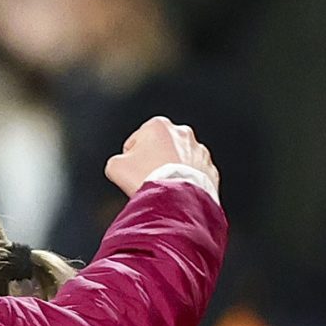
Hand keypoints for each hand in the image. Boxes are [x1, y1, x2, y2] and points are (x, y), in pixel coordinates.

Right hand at [104, 116, 219, 200]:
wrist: (176, 199)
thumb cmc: (148, 178)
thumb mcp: (115, 166)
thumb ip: (117, 159)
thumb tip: (122, 165)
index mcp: (159, 125)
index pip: (137, 140)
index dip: (131, 157)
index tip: (132, 169)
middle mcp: (183, 133)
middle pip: (160, 147)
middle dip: (154, 160)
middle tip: (146, 177)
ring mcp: (200, 151)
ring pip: (179, 160)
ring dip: (171, 169)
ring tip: (162, 185)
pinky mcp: (210, 169)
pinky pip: (194, 174)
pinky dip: (186, 180)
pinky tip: (176, 190)